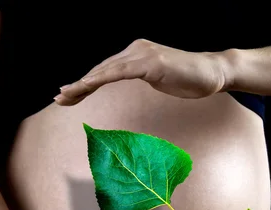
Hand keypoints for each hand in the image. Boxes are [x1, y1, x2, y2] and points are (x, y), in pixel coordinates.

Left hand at [54, 38, 230, 105]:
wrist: (213, 73)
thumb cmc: (188, 78)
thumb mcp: (158, 78)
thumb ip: (142, 76)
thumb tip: (129, 81)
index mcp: (135, 53)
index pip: (105, 70)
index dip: (85, 84)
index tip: (69, 96)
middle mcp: (135, 49)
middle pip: (100, 69)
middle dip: (77, 85)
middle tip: (58, 98)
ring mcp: (142, 55)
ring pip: (105, 70)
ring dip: (82, 84)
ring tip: (65, 95)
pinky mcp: (150, 63)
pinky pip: (120, 72)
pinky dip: (100, 79)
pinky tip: (85, 86)